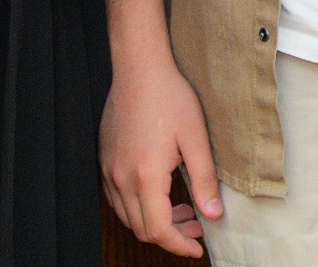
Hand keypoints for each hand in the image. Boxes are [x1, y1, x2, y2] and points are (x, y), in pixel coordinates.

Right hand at [102, 52, 223, 257]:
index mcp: (145, 176)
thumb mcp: (196, 138)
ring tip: (183, 210)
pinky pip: (118, 199)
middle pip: (141, 229)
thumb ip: (204, 180)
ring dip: (154, 222)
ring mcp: (109, 171)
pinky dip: (139, 207)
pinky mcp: (105, 161)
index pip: (158, 230)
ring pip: (128, 216)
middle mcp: (121, 179)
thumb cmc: (170, 97)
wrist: (139, 69)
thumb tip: (213, 215)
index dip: (179, 245)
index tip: (197, 248)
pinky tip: (161, 194)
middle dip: (170, 236)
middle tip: (197, 228)